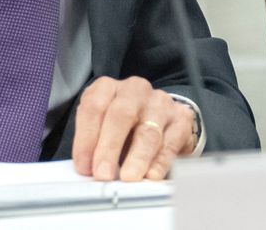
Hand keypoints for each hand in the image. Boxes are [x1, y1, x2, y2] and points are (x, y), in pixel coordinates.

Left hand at [71, 76, 196, 181]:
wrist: (158, 121)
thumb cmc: (121, 128)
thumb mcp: (99, 128)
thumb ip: (91, 146)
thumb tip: (87, 170)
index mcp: (108, 88)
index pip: (94, 107)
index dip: (86, 138)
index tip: (84, 166)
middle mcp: (134, 90)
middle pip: (121, 114)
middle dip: (109, 147)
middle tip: (103, 174)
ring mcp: (160, 102)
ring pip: (148, 130)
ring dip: (136, 157)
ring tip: (128, 177)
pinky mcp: (181, 118)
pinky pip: (170, 142)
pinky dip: (160, 161)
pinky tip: (151, 175)